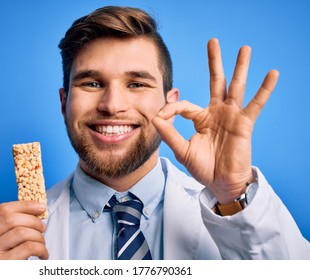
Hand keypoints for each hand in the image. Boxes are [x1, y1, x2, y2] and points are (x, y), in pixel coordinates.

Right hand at [0, 201, 47, 259]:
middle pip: (11, 219)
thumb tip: (36, 208)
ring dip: (38, 236)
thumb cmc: (2, 261)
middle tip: (43, 228)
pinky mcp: (1, 264)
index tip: (40, 207)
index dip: (24, 206)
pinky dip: (41, 249)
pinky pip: (28, 247)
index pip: (2, 209)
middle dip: (33, 221)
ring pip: (21, 232)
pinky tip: (42, 255)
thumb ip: (10, 225)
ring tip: (42, 244)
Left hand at [152, 38, 278, 203]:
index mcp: (200, 119)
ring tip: (245, 48)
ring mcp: (231, 116)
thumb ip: (170, 134)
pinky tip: (271, 73)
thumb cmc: (203, 168)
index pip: (183, 106)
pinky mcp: (244, 124)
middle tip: (213, 41)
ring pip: (236, 87)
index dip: (170, 110)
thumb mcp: (182, 150)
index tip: (160, 118)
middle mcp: (216, 113)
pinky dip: (264, 90)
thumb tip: (154, 117)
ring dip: (240, 67)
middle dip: (214, 62)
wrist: (221, 183)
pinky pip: (255, 104)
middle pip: (215, 82)